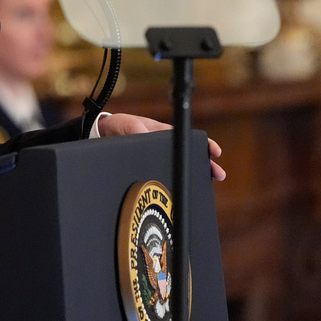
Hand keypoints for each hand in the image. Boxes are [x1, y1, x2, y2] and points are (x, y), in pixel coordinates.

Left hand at [97, 113, 225, 180]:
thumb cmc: (119, 127)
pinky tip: (180, 194)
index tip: (215, 152)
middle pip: (188, 157)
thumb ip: (140, 132)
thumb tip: (152, 139)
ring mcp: (157, 159)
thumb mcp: (130, 126)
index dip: (204, 145)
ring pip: (179, 168)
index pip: (188, 139)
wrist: (102, 136)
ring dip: (192, 176)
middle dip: (205, 165)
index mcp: (163, 133)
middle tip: (218, 174)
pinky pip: (166, 177)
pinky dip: (175, 184)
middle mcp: (163, 147)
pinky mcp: (149, 170)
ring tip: (205, 185)